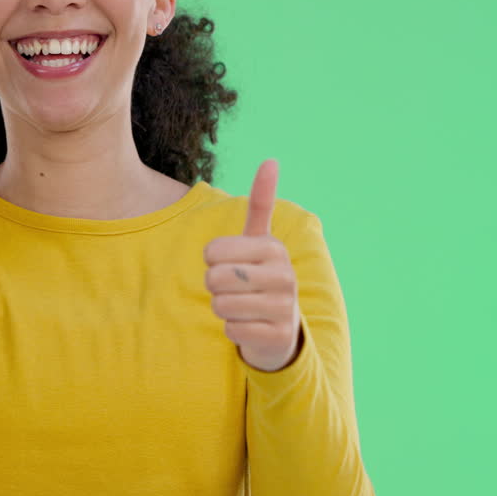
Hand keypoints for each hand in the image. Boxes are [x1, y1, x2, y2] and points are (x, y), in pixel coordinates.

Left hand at [202, 159, 302, 371]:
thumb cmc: (260, 276)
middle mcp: (285, 276)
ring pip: (221, 305)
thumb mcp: (260, 240)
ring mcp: (284, 307)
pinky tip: (250, 326)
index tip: (230, 263)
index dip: (211, 260)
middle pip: (215, 278)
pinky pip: (231, 330)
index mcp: (273, 248)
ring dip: (223, 309)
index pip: (212, 251)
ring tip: (242, 306)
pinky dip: (233, 330)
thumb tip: (271, 159)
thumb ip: (262, 202)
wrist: (281, 327)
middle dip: (214, 286)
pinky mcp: (278, 336)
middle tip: (234, 288)